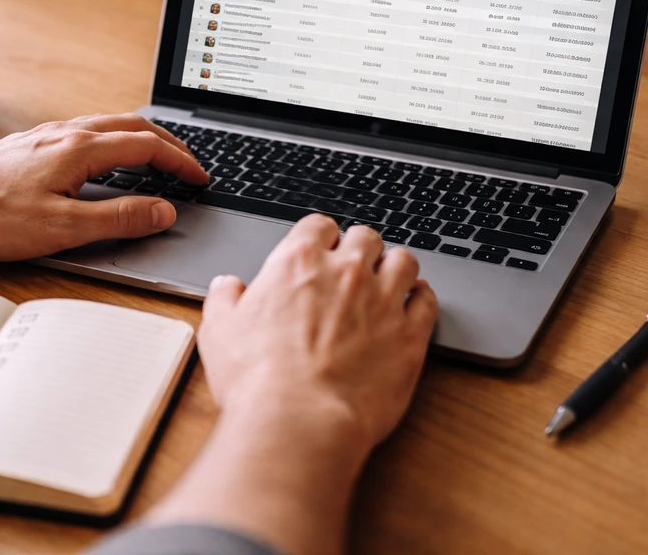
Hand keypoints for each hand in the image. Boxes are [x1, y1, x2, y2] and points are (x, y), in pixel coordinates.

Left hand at [0, 113, 208, 259]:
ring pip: (108, 124)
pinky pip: (86, 130)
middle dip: (169, 144)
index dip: (180, 162)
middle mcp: (65, 133)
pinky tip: (106, 157)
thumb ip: (119, 219)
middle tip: (190, 165)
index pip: (147, 146)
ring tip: (158, 157)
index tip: (200, 178)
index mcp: (80, 149)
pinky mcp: (30, 144)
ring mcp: (46, 135)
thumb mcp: (63, 228)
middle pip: (133, 126)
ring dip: (142, 138)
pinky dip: (114, 139)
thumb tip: (162, 211)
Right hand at [199, 214, 437, 456]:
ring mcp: (382, 301)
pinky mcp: (410, 335)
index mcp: (298, 262)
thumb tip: (227, 287)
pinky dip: (422, 298)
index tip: (321, 248)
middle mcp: (346, 273)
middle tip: (356, 266)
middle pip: (366, 237)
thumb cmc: (257, 380)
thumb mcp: (219, 332)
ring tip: (389, 280)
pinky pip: (428, 301)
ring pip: (404, 261)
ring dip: (396, 267)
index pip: (319, 226)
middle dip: (361, 247)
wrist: (299, 422)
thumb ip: (224, 300)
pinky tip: (415, 303)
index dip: (321, 236)